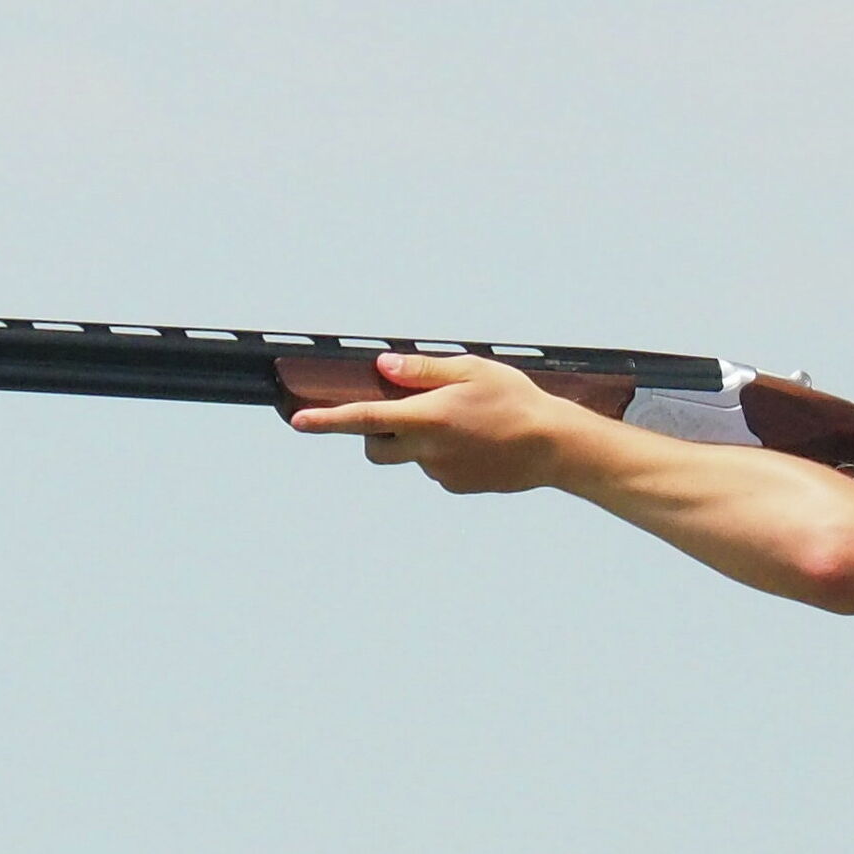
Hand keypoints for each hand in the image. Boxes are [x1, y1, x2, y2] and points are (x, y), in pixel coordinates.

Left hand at [290, 353, 573, 493]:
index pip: (363, 419)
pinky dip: (442, 454)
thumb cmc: (515, 401)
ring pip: (408, 457)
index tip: (298, 422)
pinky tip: (474, 440)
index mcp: (426, 418)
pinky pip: (434, 468)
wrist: (554, 447)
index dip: (326, 421)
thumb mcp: (470, 370)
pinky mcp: (456, 485)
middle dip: (374, 432)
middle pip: (375, 447)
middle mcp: (427, 451)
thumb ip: (421, 370)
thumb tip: (383, 367)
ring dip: (416, 440)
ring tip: (460, 422)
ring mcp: (440, 472)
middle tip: (401, 411)